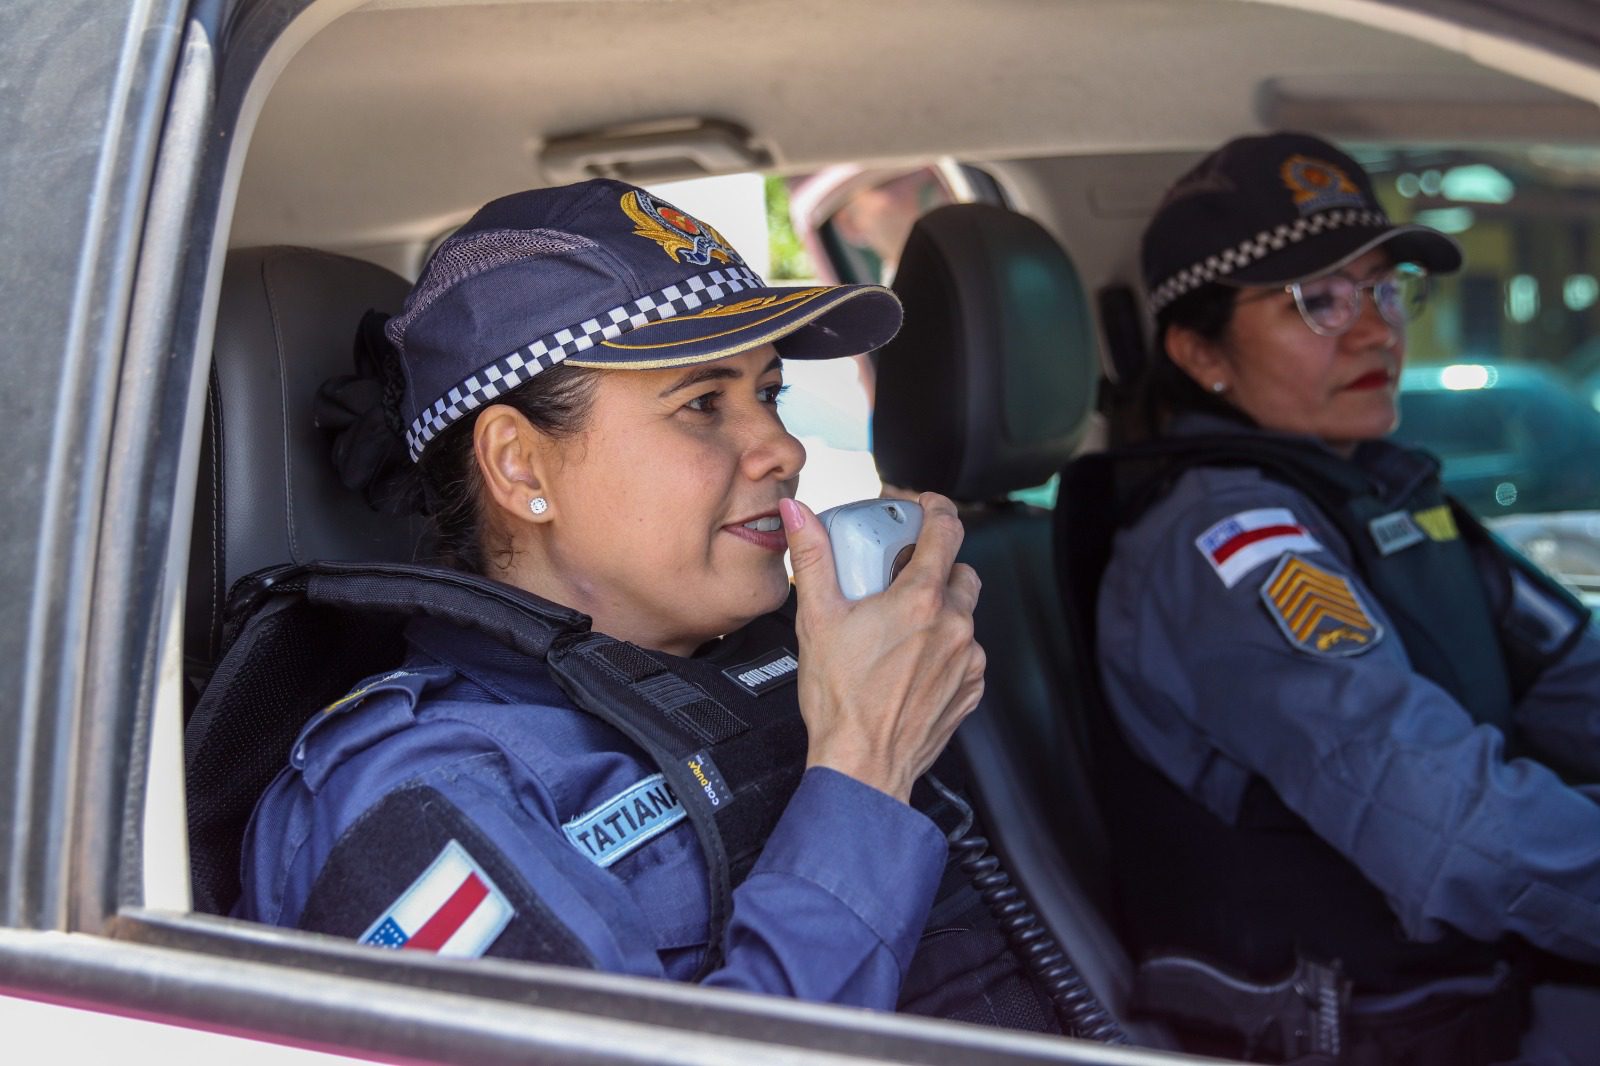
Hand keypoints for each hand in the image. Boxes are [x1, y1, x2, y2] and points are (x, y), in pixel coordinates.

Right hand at [780, 492, 985, 802]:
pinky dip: (943, 648)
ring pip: (963, 614)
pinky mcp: (971, 688)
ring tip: (898, 629)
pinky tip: (910, 662)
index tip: (922, 506)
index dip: (935, 508)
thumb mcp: (818, 619)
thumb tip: (799, 514)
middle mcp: (954, 625)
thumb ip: (813, 558)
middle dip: (933, 566)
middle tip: (898, 578)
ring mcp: (967, 659)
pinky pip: (965, 653)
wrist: (863, 765)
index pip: (947, 530)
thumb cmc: (841, 700)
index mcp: (920, 600)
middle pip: (959, 571)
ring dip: (938, 610)